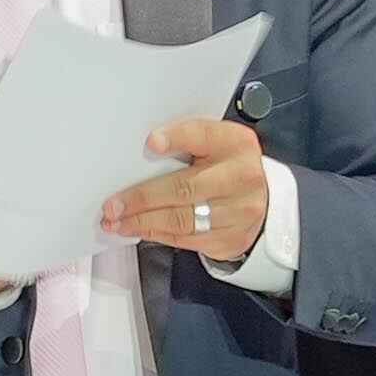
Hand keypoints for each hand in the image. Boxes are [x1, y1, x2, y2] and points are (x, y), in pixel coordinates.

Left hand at [96, 112, 273, 265]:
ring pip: (181, 219)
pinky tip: (137, 229)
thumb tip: (145, 148)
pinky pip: (185, 239)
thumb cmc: (227, 168)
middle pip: (184, 188)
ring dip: (142, 221)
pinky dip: (156, 234)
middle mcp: (242, 177)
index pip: (204, 135)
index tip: (151, 142)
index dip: (177, 137)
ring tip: (116, 221)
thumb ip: (185, 141)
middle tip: (113, 205)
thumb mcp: (214, 144)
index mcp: (235, 144)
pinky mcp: (230, 238)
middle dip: (142, 198)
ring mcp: (239, 212)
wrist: (261, 200)